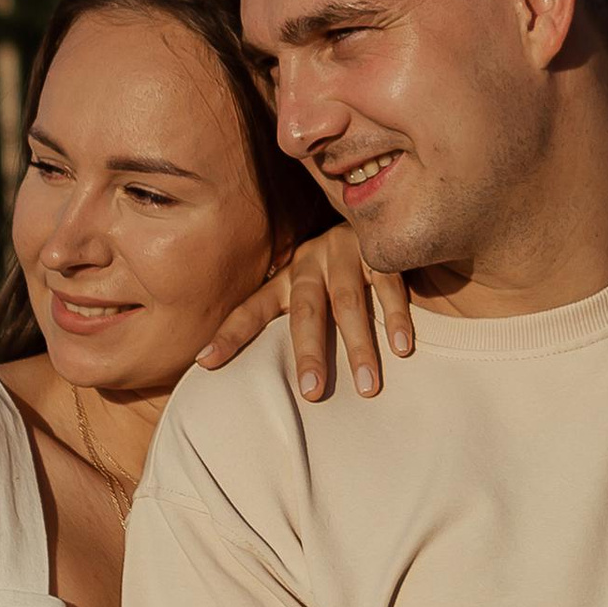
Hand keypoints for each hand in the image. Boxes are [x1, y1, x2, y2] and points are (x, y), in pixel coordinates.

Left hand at [196, 222, 414, 396]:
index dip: (229, 335)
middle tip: (312, 393)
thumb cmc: (337, 272)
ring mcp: (346, 254)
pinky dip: (395, 319)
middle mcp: (311, 263)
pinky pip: (389, 287)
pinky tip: (402, 349)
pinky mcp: (381, 251)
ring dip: (359, 346)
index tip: (205, 363)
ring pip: (348, 304)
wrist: (379, 213)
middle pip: (306, 312)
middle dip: (309, 353)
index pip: (252, 308)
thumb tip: (255, 369)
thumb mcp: (308, 289)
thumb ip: (292, 320)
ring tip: (368, 387)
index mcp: (286, 277)